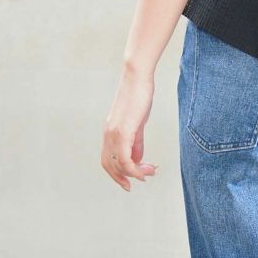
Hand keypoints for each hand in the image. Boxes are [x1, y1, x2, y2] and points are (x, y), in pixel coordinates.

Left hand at [101, 66, 157, 190]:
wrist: (137, 76)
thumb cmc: (139, 94)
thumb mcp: (137, 121)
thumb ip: (136, 141)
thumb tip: (137, 158)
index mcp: (110, 132)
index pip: (107, 160)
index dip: (117, 173)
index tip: (133, 180)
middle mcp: (108, 135)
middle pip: (109, 166)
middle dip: (124, 177)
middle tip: (141, 180)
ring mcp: (114, 134)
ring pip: (118, 165)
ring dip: (134, 173)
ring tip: (150, 171)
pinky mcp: (123, 131)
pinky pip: (125, 158)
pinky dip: (134, 168)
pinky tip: (145, 169)